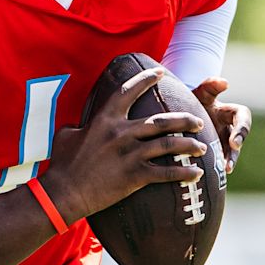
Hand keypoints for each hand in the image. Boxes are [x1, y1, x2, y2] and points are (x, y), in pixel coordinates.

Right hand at [41, 67, 207, 222]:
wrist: (65, 192)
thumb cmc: (63, 165)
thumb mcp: (66, 136)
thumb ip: (79, 126)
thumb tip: (80, 124)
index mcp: (105, 119)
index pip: (129, 92)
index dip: (146, 79)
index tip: (161, 72)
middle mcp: (121, 133)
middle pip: (162, 121)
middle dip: (185, 119)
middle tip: (198, 120)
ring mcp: (130, 154)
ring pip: (169, 144)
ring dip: (189, 145)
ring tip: (202, 147)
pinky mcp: (134, 175)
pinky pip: (166, 173)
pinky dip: (183, 173)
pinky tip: (196, 174)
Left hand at [192, 77, 250, 173]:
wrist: (181, 113)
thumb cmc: (192, 99)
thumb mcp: (200, 92)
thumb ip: (210, 85)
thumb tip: (225, 82)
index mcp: (230, 112)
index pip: (243, 117)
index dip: (242, 129)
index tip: (234, 141)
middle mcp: (229, 128)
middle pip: (239, 139)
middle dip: (236, 149)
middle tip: (230, 159)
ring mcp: (223, 141)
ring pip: (230, 152)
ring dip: (229, 161)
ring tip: (225, 170)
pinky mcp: (215, 151)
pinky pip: (219, 160)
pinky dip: (217, 167)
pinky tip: (211, 175)